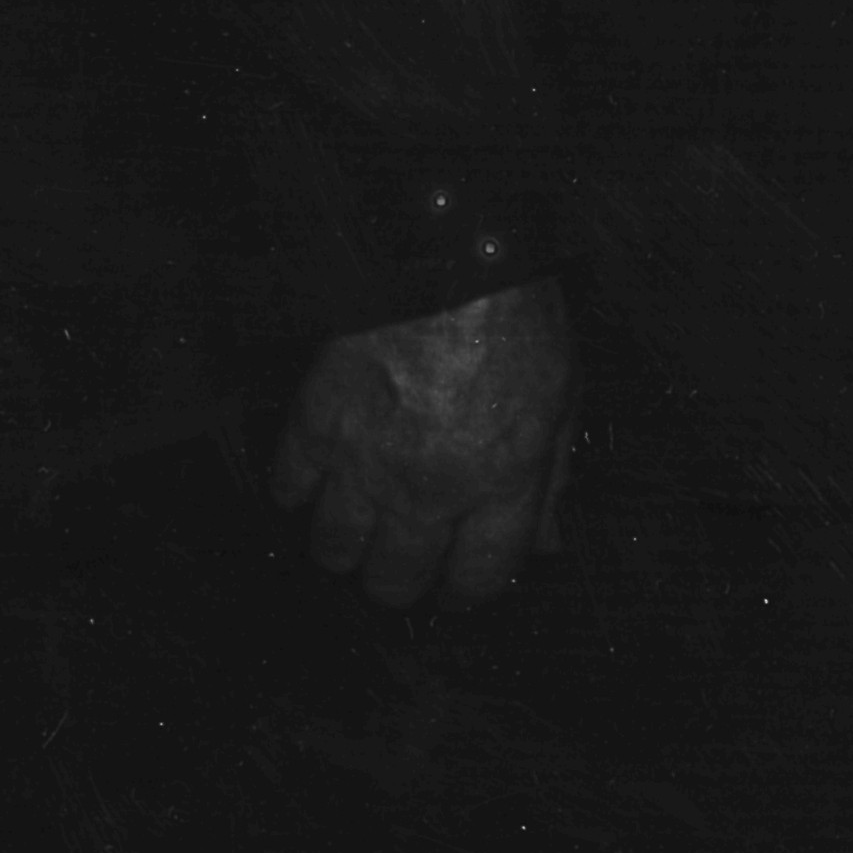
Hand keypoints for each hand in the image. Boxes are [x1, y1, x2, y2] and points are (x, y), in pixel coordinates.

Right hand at [274, 280, 575, 608]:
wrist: (448, 258)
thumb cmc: (513, 318)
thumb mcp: (563, 397)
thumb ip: (552, 478)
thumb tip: (546, 543)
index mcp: (501, 480)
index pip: (479, 578)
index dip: (468, 593)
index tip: (460, 587)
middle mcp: (430, 486)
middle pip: (395, 581)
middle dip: (399, 582)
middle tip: (403, 563)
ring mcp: (366, 462)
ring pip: (333, 551)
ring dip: (344, 547)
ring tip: (360, 526)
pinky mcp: (317, 428)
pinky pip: (289, 491)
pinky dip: (298, 492)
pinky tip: (319, 477)